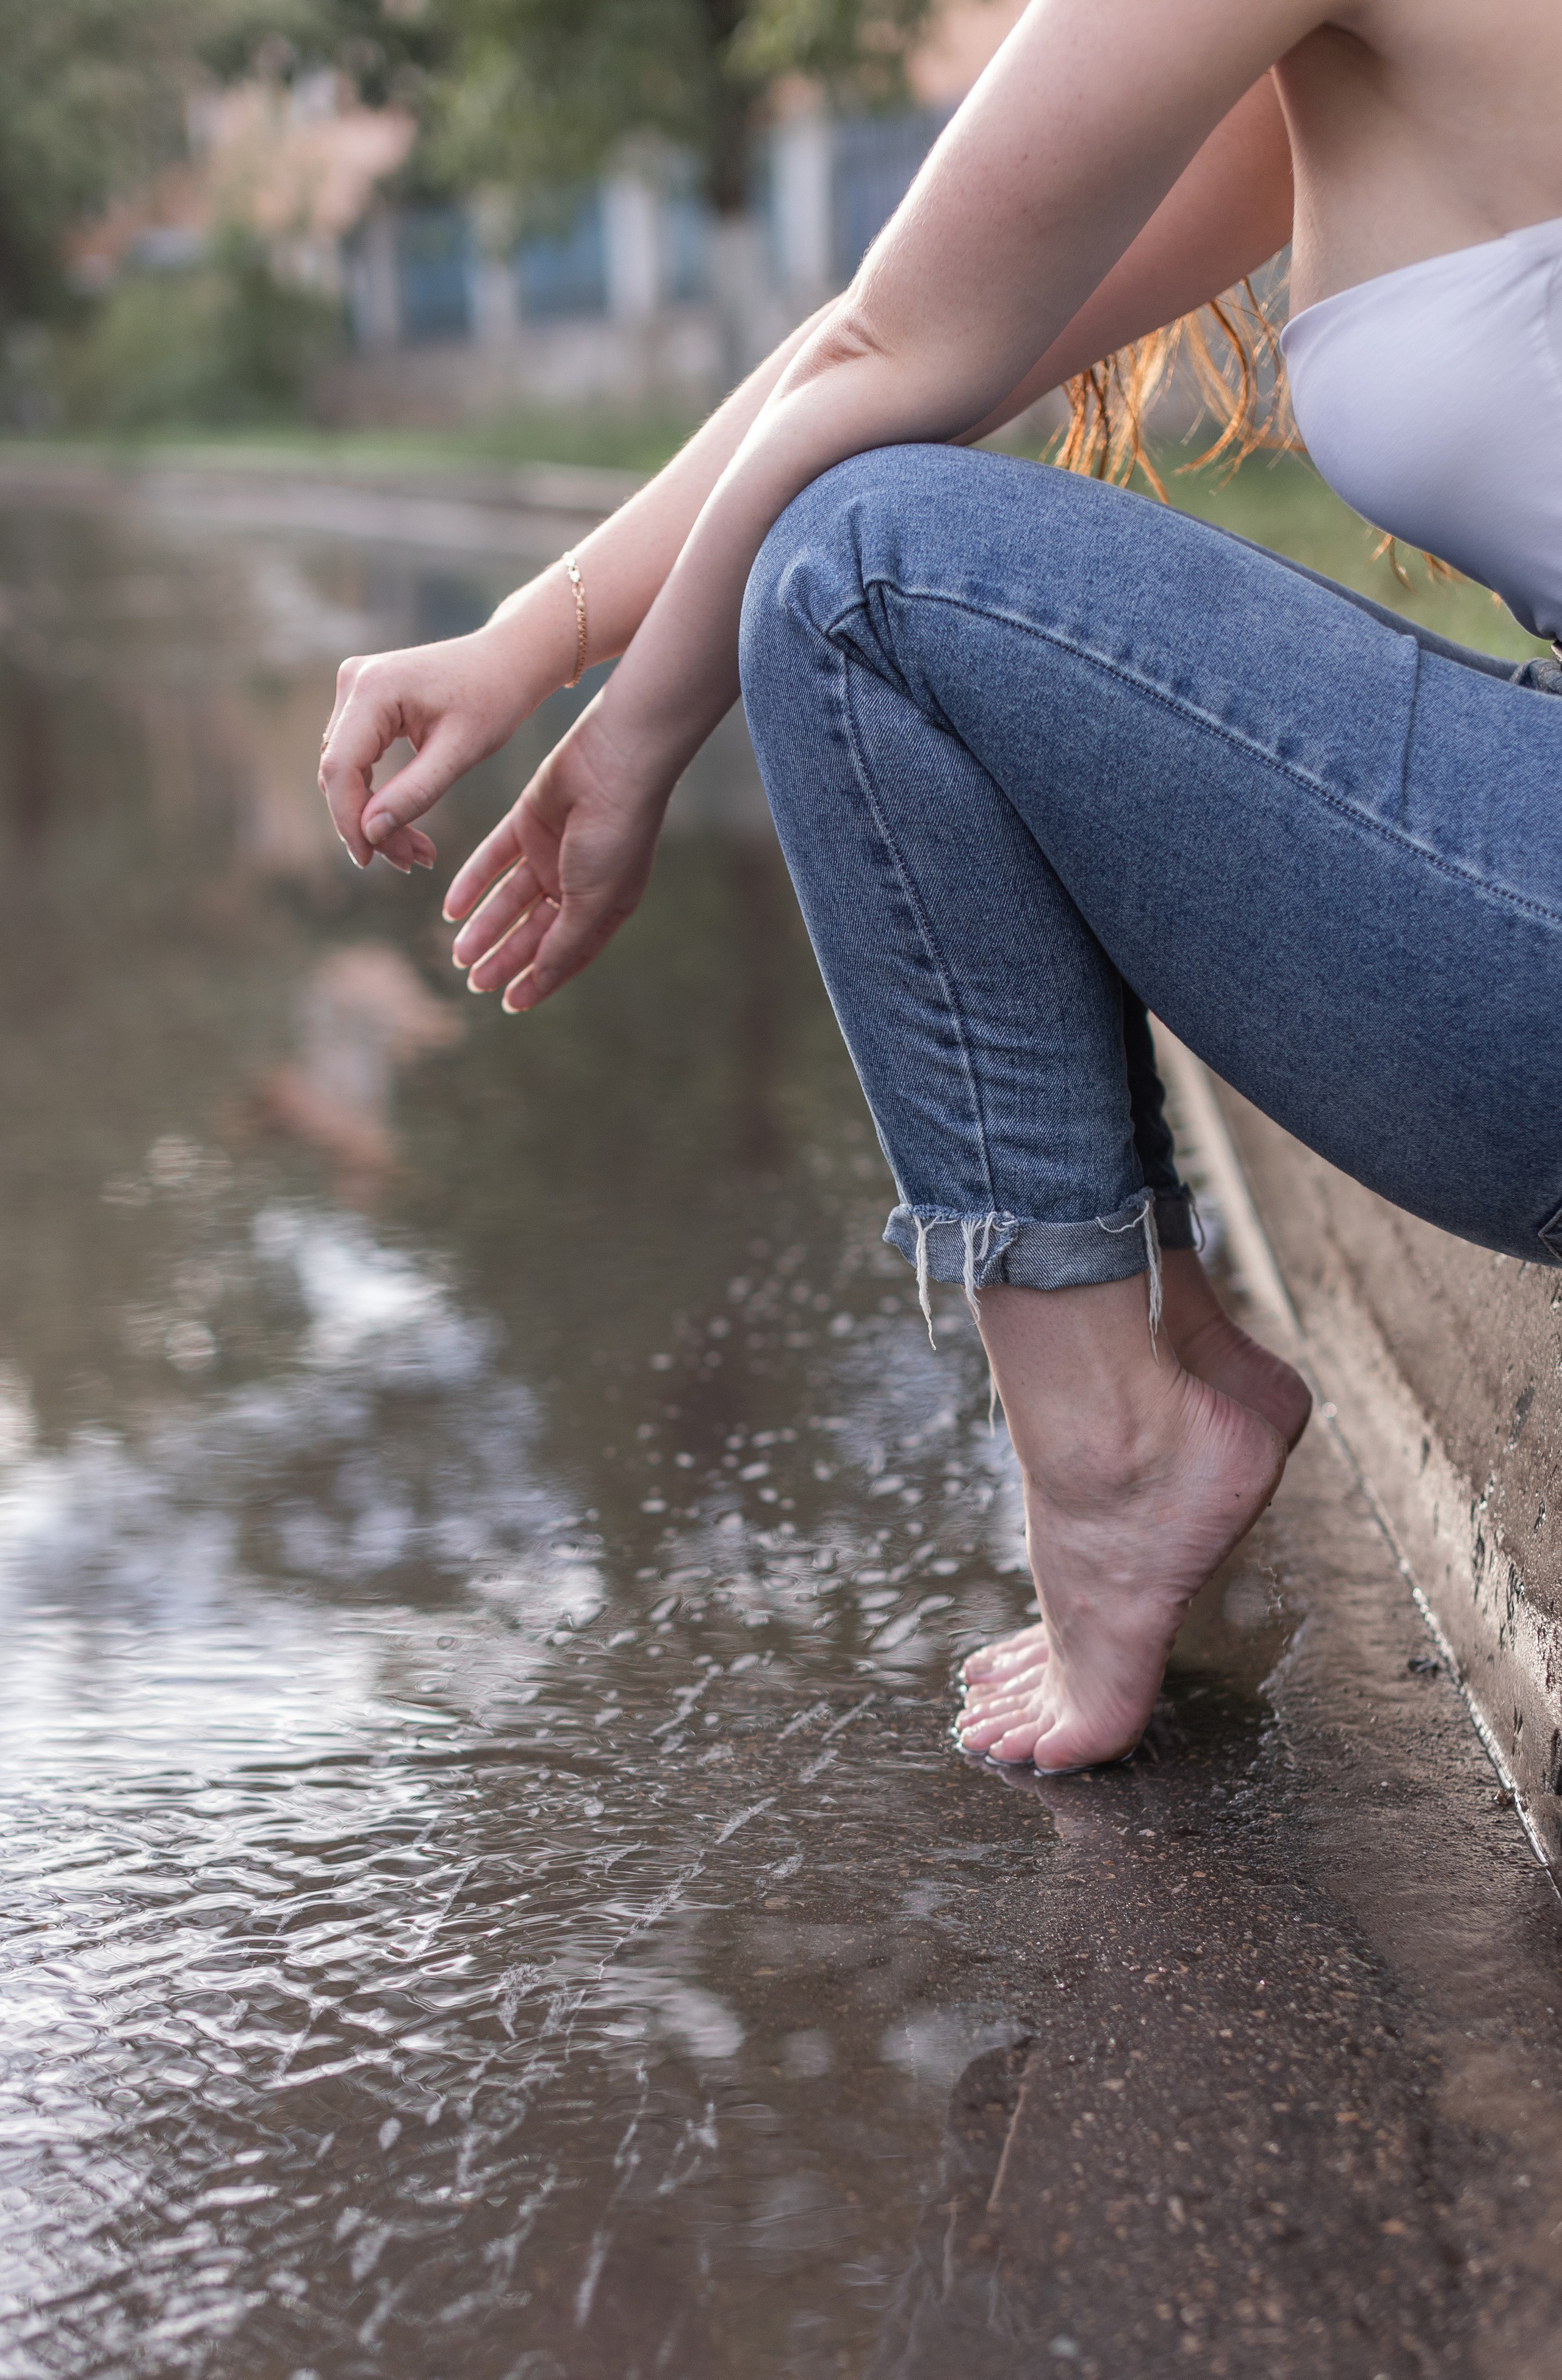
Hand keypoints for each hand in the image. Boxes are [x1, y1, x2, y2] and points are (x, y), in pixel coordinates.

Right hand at [318, 611, 553, 872]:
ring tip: (417, 852)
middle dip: (369, 824)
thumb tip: (369, 833)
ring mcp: (354, 689)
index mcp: (374, 689)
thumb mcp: (460, 752)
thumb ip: (415, 792)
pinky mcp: (363, 702)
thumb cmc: (493, 699)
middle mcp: (354, 682)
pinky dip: (379, 795)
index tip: (370, 861)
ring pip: (346, 771)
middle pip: (340, 772)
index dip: (349, 820)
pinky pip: (357, 759)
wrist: (507, 661)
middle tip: (412, 862)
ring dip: (374, 815)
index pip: (341, 767)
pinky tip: (406, 826)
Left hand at [445, 702, 667, 1011]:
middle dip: (505, 957)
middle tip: (473, 981)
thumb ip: (566, 941)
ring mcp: (551, 852)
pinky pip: (492, 860)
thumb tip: (540, 978)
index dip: (540, 980)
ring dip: (484, 926)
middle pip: (533, 930)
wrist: (614, 761)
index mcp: (605, 906)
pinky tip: (451, 909)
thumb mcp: (593, 899)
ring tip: (458, 953)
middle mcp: (577, 883)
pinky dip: (472, 883)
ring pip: (509, 899)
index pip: (567, 953)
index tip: (509, 1003)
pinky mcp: (527, 823)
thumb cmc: (615, 835)